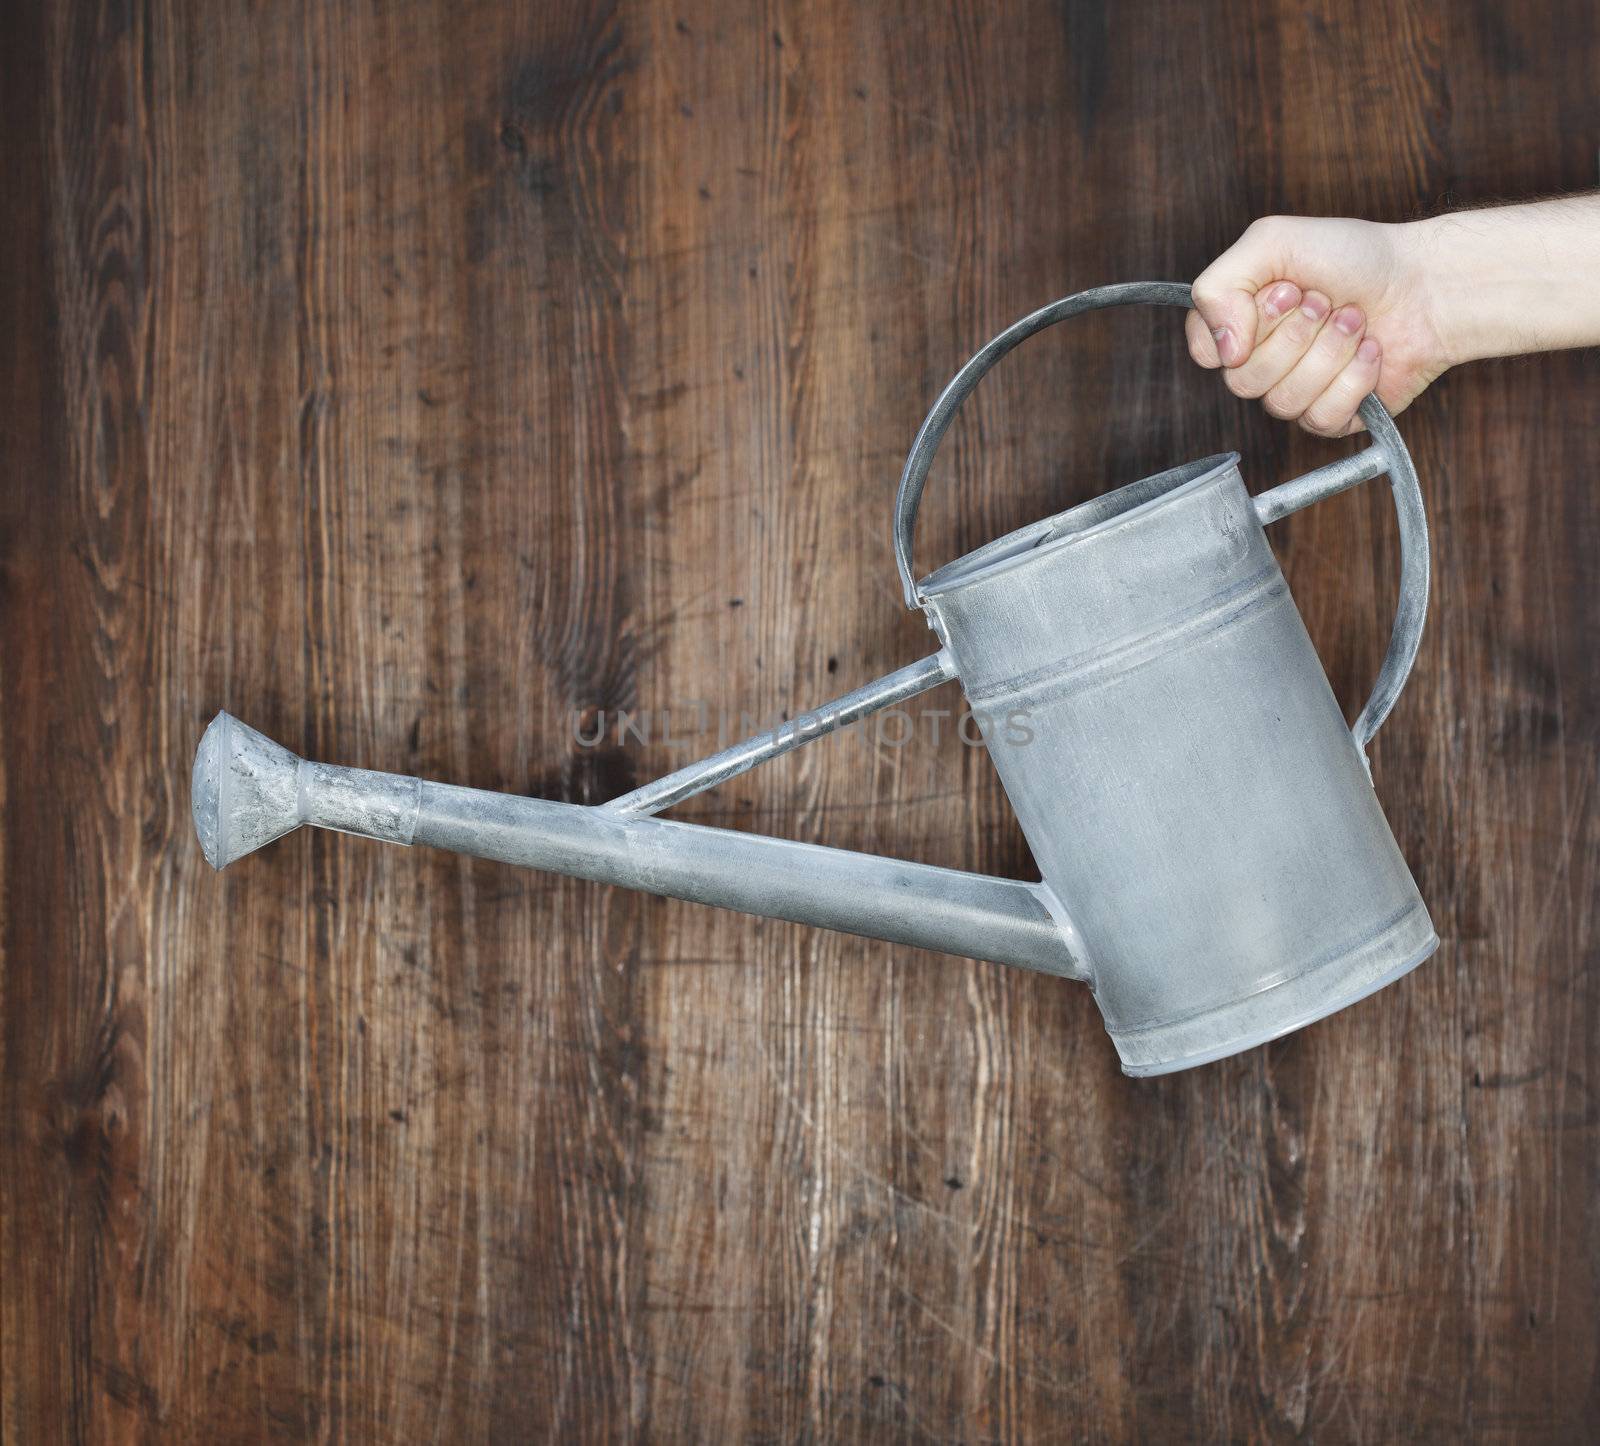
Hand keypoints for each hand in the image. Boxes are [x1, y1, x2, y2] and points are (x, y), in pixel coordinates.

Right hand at [1186, 216, 1450, 435]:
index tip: (1284, 292)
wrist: (1427, 282)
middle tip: (1327, 301)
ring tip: (1356, 321)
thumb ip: (1218, 285)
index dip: (1242, 327)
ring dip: (1329, 353)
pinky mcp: (1331, 416)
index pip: (1206, 351)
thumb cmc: (1355, 257)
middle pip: (1243, 381)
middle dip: (1296, 335)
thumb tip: (1222, 351)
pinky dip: (1353, 379)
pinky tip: (1372, 352)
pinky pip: (1319, 418)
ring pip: (1282, 402)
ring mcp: (1295, 392)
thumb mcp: (1273, 241)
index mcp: (1241, 323)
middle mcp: (1262, 362)